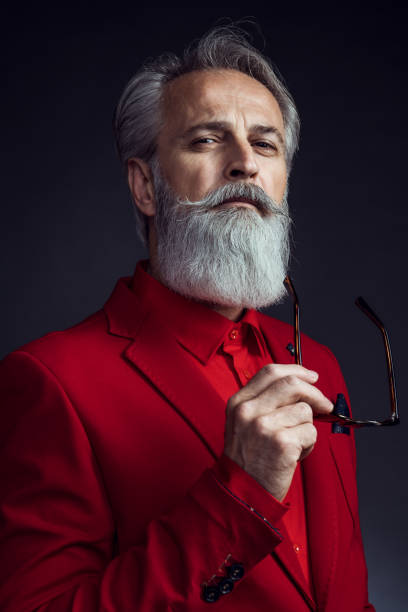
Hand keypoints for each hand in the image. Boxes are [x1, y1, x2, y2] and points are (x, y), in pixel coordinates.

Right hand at [224, 364, 332, 500]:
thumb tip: (305, 386)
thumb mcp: (245, 423)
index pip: (271, 372)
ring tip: (294, 444)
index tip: (311, 376)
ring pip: (305, 410)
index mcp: (239, 402)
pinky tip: (294, 456)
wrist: (242, 493)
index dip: (296, 370)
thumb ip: (267, 402)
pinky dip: (309, 445)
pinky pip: (310, 432)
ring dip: (307, 427)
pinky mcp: (282, 442)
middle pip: (291, 384)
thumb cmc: (249, 459)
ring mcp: (264, 425)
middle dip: (314, 392)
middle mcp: (249, 410)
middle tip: (325, 405)